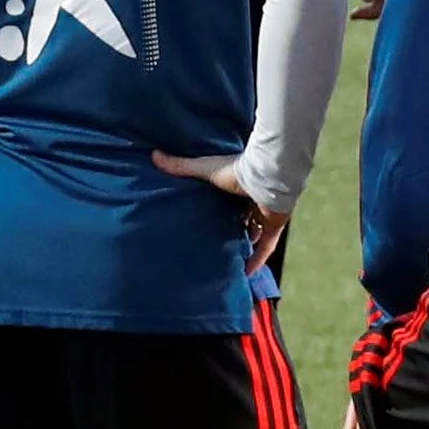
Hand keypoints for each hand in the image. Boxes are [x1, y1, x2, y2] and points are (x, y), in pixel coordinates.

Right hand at [155, 149, 289, 271]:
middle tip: (216, 241)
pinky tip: (247, 273)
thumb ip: (181, 166)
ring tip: (230, 258)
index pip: (227, 198)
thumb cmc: (235, 170)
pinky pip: (266, 246)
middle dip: (232, 227)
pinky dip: (258, 259)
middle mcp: (252, 200)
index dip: (219, 207)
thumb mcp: (204, 169)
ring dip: (245, 242)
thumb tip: (154, 155)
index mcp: (236, 185)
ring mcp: (265, 214)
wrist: (266, 176)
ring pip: (255, 231)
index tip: (206, 215)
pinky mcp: (274, 225)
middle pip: (242, 216)